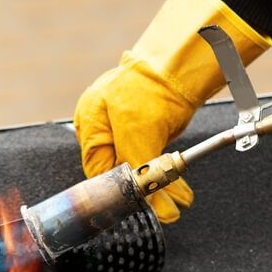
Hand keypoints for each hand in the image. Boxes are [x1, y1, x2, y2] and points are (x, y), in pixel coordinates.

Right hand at [73, 0, 270, 223]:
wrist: (182, 63)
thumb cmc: (151, 86)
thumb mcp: (137, 132)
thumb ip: (140, 169)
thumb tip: (152, 203)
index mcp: (89, 122)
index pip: (98, 170)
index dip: (118, 191)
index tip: (141, 206)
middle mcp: (103, 125)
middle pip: (118, 172)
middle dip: (143, 191)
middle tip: (165, 209)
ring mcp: (124, 126)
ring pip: (138, 169)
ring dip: (160, 187)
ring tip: (178, 201)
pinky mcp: (147, 129)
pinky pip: (152, 160)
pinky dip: (167, 175)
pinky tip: (179, 190)